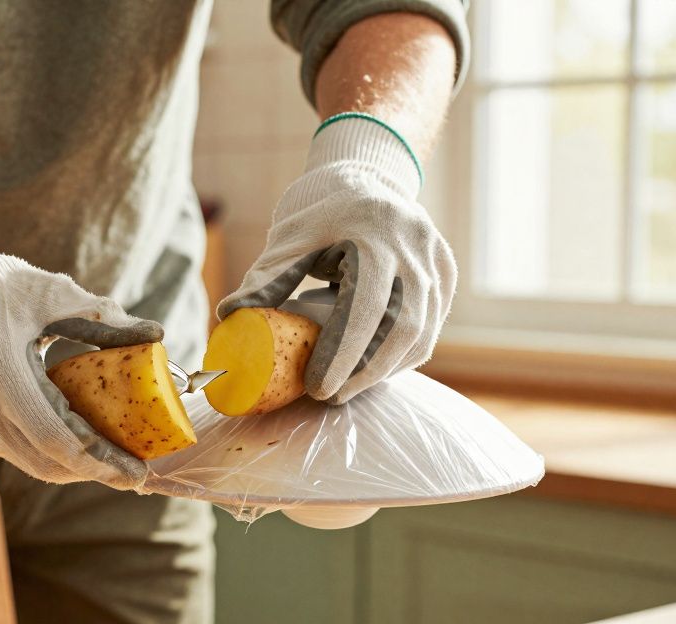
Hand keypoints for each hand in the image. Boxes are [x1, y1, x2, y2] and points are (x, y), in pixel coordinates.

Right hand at [0, 209, 162, 489]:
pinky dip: (43, 450)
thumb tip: (157, 335)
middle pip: (46, 461)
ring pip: (28, 461)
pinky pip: (10, 449)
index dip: (100, 462)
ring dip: (70, 464)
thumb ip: (106, 318)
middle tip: (132, 469)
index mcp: (0, 370)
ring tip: (110, 457)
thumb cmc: (2, 286)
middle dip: (93, 470)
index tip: (137, 472)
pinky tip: (72, 440)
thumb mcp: (55, 292)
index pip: (56, 439)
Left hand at [219, 114, 455, 403]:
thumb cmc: (318, 211)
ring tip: (350, 386)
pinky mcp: (445, 271)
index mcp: (374, 232)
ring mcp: (435, 258)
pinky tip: (376, 368)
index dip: (344, 354)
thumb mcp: (288, 238)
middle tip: (332, 396)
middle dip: (367, 371)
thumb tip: (229, 317)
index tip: (319, 387)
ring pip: (423, 331)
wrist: (363, 175)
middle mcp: (414, 245)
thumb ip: (264, 279)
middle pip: (403, 327)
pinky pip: (432, 324)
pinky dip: (405, 354)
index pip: (365, 306)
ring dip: (386, 368)